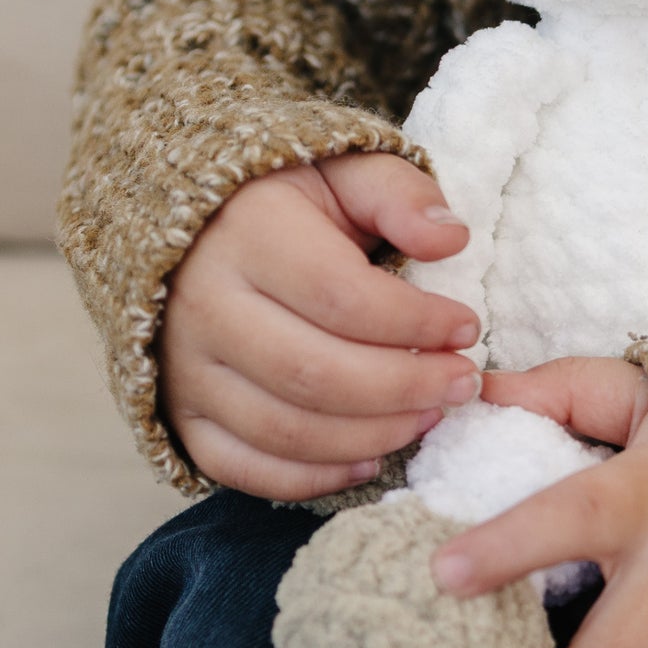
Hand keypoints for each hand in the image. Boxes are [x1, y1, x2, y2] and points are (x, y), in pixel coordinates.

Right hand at [158, 152, 480, 500]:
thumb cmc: (288, 199)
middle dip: (405, 388)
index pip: (343, 298)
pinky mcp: (180, 414)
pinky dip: (313, 477)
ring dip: (373, 435)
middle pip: (315, 374)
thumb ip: (401, 195)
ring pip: (285, 429)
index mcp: (248, 235)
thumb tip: (451, 237)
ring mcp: (185, 368)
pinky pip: (243, 468)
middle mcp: (205, 306)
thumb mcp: (346, 171)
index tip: (467, 327)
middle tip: (462, 384)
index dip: (416, 322)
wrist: (194, 227)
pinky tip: (371, 458)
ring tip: (430, 415)